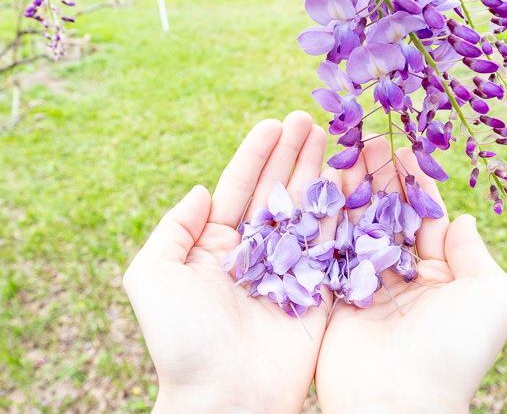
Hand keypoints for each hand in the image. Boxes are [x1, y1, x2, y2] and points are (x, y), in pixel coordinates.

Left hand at [123, 111, 335, 413]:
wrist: (224, 398)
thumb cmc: (183, 341)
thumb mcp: (153, 276)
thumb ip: (173, 229)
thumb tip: (201, 191)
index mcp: (216, 247)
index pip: (239, 188)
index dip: (256, 155)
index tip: (273, 123)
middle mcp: (255, 254)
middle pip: (278, 192)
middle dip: (294, 155)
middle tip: (311, 120)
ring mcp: (290, 272)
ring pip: (309, 211)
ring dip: (322, 174)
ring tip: (336, 139)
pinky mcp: (321, 293)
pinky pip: (335, 245)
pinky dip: (344, 212)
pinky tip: (354, 181)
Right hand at [315, 136, 506, 413]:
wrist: (398, 402)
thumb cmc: (454, 352)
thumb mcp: (492, 298)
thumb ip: (478, 254)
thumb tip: (463, 218)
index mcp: (441, 274)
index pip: (425, 215)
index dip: (414, 180)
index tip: (402, 144)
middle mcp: (403, 275)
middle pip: (388, 212)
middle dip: (378, 174)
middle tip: (365, 135)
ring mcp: (365, 284)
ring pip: (357, 223)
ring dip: (351, 186)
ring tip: (342, 148)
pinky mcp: (332, 294)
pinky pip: (329, 246)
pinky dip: (326, 215)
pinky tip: (321, 182)